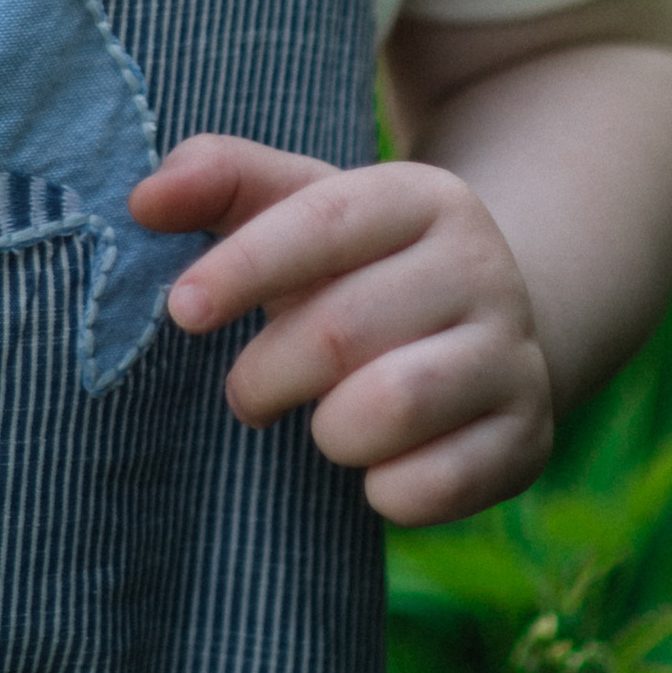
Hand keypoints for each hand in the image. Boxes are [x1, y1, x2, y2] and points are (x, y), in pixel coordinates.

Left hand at [130, 135, 555, 524]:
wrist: (483, 333)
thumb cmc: (356, 269)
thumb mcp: (298, 209)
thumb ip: (219, 183)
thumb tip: (142, 202)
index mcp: (423, 197)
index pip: (325, 219)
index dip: (244, 265)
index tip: (181, 309)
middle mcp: (483, 267)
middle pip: (342, 330)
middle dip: (266, 374)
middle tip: (244, 392)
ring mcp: (513, 356)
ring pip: (392, 406)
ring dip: (327, 430)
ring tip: (319, 420)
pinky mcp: (529, 439)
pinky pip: (432, 485)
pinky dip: (382, 489)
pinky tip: (375, 465)